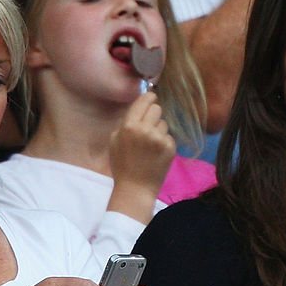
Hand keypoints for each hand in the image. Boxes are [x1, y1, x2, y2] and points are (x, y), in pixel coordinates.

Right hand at [106, 92, 175, 222]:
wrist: (135, 187)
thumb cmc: (122, 164)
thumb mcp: (115, 140)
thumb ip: (126, 121)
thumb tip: (139, 106)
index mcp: (129, 126)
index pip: (144, 101)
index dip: (149, 98)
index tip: (152, 97)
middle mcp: (145, 129)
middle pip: (157, 108)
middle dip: (153, 114)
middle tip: (149, 125)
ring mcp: (159, 138)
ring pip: (164, 122)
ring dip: (159, 129)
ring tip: (150, 145)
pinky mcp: (170, 147)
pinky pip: (169, 136)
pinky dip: (164, 142)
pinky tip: (157, 153)